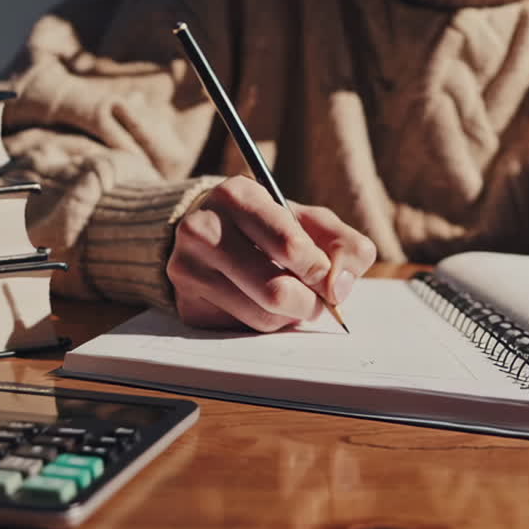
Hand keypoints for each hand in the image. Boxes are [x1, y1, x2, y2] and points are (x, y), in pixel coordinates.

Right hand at [167, 176, 377, 331]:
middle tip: (317, 300)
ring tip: (287, 297)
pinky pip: (242, 331)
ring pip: (261, 317)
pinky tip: (257, 302)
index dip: (319, 269)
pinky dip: (262, 324)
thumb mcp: (308, 221)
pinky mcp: (186, 304)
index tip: (325, 275)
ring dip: (288, 317)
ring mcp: (188, 269)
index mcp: (237, 196)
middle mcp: (202, 229)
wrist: (209, 235)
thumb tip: (339, 289)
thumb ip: (342, 245)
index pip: (290, 246)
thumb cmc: (269, 226)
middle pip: (275, 291)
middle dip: (309, 303)